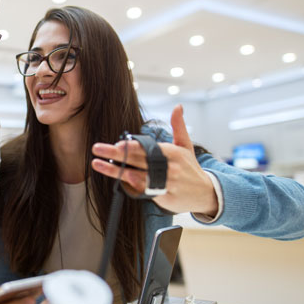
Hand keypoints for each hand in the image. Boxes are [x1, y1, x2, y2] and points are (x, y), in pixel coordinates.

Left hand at [90, 105, 218, 215]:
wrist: (206, 193)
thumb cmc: (191, 168)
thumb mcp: (186, 146)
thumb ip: (179, 126)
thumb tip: (178, 106)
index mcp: (172, 152)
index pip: (148, 148)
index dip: (132, 147)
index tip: (118, 144)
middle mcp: (168, 167)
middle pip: (138, 160)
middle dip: (116, 154)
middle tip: (97, 149)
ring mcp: (166, 183)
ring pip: (137, 176)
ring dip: (116, 171)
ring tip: (98, 164)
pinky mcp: (164, 197)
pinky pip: (144, 191)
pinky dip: (131, 186)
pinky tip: (118, 181)